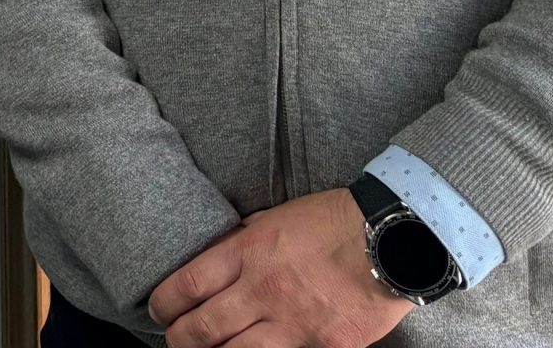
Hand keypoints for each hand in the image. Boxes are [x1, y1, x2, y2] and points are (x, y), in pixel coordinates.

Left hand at [149, 188, 409, 347]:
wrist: (392, 240)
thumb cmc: (333, 222)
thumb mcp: (275, 218)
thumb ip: (242, 243)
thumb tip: (215, 258)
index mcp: (248, 253)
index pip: (187, 285)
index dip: (164, 304)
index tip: (159, 310)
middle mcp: (264, 290)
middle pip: (202, 329)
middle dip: (180, 340)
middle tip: (176, 340)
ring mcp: (295, 323)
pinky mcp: (325, 347)